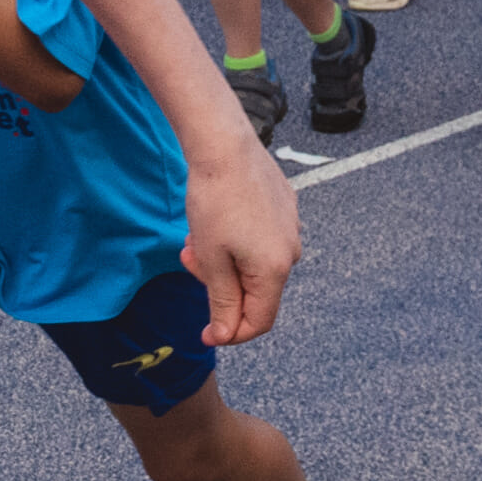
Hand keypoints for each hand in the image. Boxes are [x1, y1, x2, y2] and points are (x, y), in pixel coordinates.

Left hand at [181, 123, 300, 345]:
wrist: (225, 146)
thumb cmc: (215, 201)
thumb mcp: (212, 260)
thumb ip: (222, 301)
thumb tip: (227, 334)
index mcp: (274, 270)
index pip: (259, 321)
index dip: (230, 332)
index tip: (204, 332)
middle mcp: (291, 252)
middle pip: (255, 292)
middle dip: (219, 286)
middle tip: (190, 261)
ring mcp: (291, 228)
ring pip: (254, 264)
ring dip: (224, 262)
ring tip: (198, 238)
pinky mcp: (285, 208)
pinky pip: (261, 239)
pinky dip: (235, 241)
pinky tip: (215, 220)